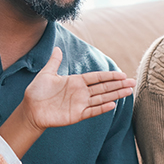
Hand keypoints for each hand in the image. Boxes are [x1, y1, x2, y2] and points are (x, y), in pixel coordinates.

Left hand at [17, 47, 135, 128]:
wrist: (30, 109)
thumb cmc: (37, 92)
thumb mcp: (46, 73)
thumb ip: (54, 62)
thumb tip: (58, 48)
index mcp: (76, 81)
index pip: (97, 77)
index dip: (109, 76)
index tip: (122, 74)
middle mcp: (81, 92)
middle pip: (104, 87)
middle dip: (118, 85)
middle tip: (133, 82)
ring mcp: (80, 104)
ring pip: (102, 98)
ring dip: (115, 95)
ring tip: (129, 91)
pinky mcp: (77, 115)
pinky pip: (92, 111)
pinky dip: (102, 108)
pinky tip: (112, 104)